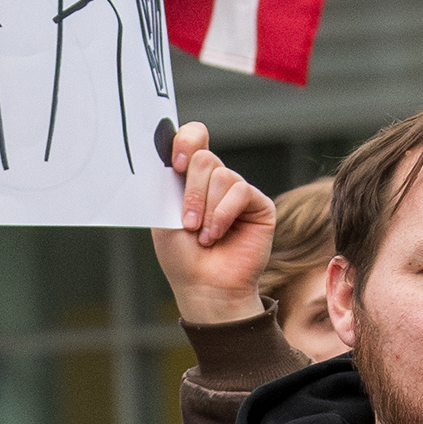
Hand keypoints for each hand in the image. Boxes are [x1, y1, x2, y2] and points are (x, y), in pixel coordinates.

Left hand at [152, 122, 275, 325]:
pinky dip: (223, 214)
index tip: (173, 164)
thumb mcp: (164, 216)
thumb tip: (166, 154)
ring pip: (221, 175)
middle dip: (191, 193)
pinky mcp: (258, 204)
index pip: (193, 138)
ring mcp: (238, 191)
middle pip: (204, 157)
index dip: (184, 141)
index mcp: (191, 178)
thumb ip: (167, 184)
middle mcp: (216, 180)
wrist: (204, 286)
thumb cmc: (182, 256)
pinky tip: (217, 235)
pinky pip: (240, 191)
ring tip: (203, 236)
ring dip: (206, 209)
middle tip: (187, 223)